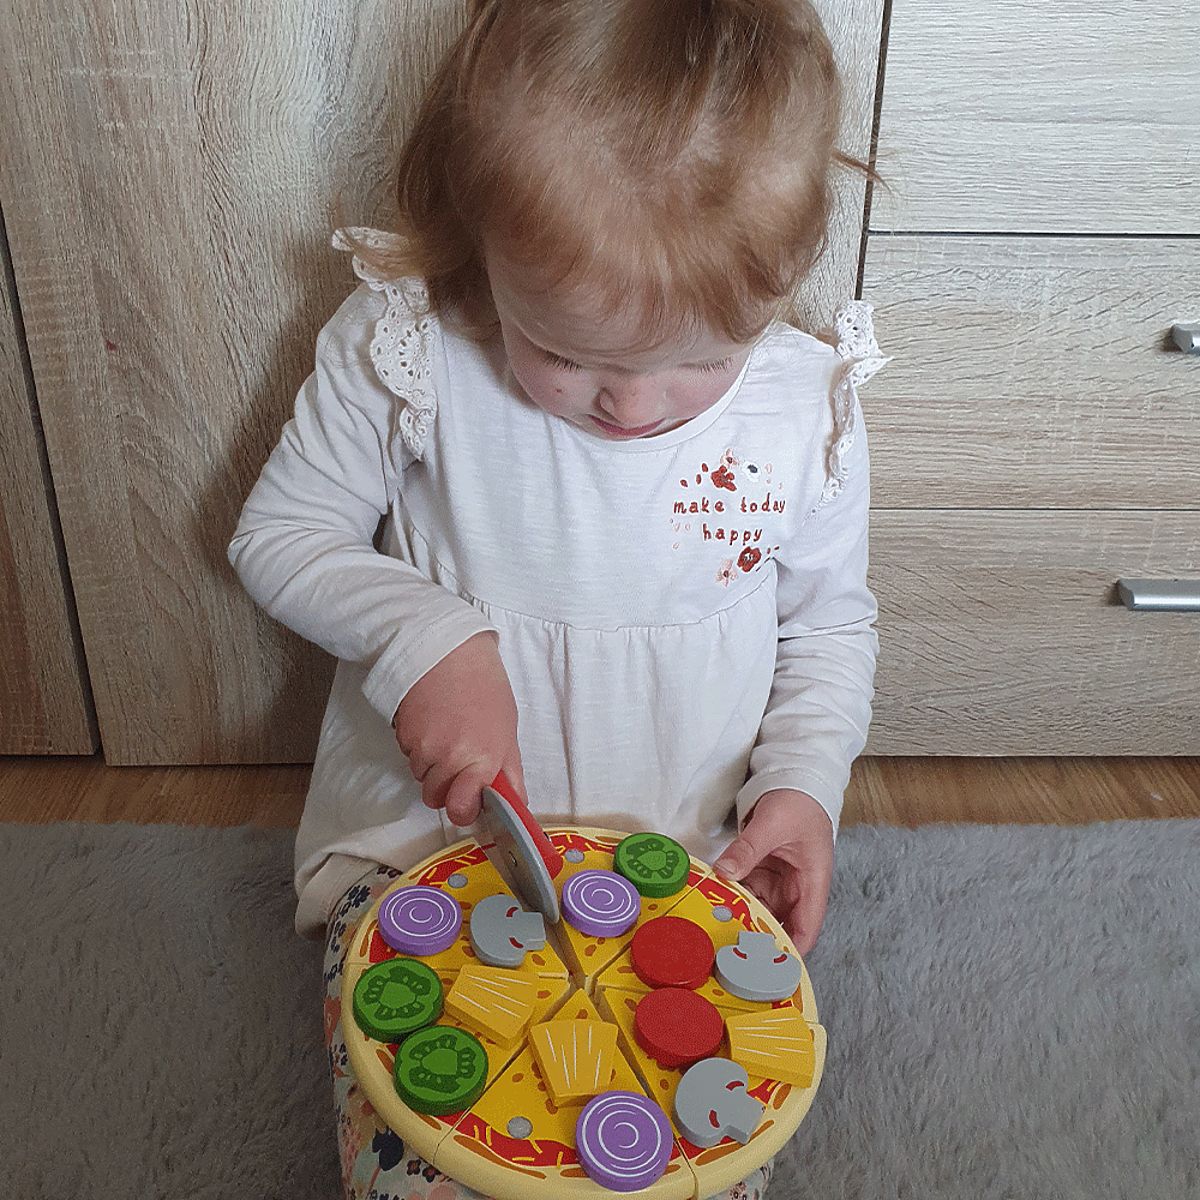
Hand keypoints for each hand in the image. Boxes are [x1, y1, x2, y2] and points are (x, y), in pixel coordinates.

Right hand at [392, 632, 524, 826]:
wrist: (448, 651)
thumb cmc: (484, 687)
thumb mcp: (507, 730)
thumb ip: (509, 771)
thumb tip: (517, 804)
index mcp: (482, 759)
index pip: (461, 810)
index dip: (463, 809)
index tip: (468, 799)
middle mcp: (449, 758)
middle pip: (435, 798)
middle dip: (445, 787)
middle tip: (457, 762)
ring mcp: (422, 747)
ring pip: (421, 776)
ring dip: (431, 764)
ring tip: (445, 732)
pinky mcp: (402, 734)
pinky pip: (409, 755)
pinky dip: (418, 746)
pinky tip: (431, 722)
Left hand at [712, 789, 832, 954]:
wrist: (795, 776)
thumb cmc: (797, 801)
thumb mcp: (772, 824)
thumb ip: (748, 850)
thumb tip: (724, 873)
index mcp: (812, 882)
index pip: (805, 929)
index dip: (788, 951)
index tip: (764, 967)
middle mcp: (796, 887)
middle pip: (778, 922)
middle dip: (755, 936)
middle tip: (725, 950)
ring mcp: (778, 879)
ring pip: (758, 907)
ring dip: (739, 916)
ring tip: (714, 930)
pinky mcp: (762, 868)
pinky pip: (747, 888)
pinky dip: (733, 895)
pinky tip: (713, 902)